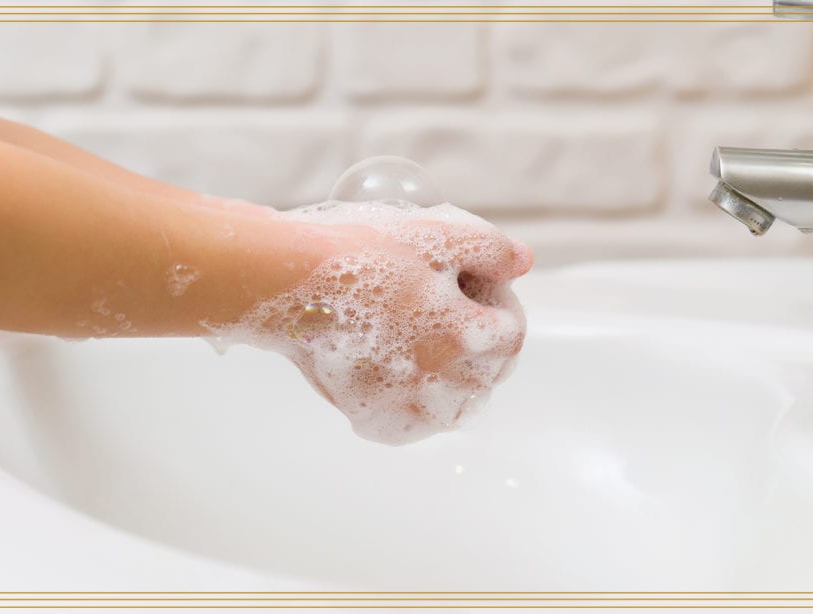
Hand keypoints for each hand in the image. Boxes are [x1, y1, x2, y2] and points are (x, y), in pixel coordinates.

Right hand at [258, 212, 532, 444]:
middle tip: (460, 318)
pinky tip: (407, 384)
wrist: (288, 281)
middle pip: (489, 374)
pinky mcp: (371, 416)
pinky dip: (418, 410)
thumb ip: (489, 248)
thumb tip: (524, 263)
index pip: (512, 335)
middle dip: (486, 347)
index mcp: (465, 336)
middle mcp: (441, 380)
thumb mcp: (434, 235)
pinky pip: (411, 426)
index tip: (481, 292)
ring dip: (459, 384)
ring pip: (457, 408)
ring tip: (439, 355)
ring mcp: (406, 404)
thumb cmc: (360, 250)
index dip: (503, 308)